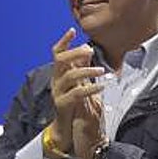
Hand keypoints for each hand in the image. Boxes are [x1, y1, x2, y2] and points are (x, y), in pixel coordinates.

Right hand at [50, 29, 103, 153]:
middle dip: (75, 53)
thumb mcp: (77, 83)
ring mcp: (57, 93)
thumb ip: (80, 68)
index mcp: (59, 74)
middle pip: (60, 60)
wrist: (65, 128)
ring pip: (70, 76)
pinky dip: (90, 88)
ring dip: (87, 70)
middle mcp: (55, 81)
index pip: (57, 53)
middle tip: (90, 51)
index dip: (63, 41)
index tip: (72, 30)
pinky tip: (101, 86)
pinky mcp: (62, 104)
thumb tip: (87, 50)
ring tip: (101, 71)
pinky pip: (76, 94)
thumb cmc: (73, 104)